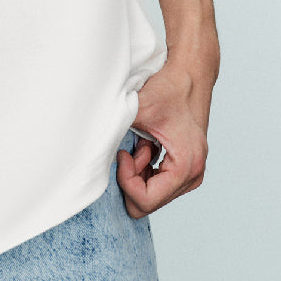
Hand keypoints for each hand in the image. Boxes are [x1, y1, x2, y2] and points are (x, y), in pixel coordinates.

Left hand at [116, 59, 212, 218]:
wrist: (189, 75)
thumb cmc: (168, 89)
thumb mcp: (138, 109)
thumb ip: (116, 130)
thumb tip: (88, 146)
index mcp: (185, 166)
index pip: (145, 201)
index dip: (126, 181)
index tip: (123, 153)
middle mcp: (193, 176)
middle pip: (147, 204)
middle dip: (132, 179)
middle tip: (130, 150)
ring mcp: (191, 175)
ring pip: (151, 197)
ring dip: (138, 174)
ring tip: (140, 145)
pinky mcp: (185, 170)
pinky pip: (157, 186)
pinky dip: (144, 170)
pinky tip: (145, 146)